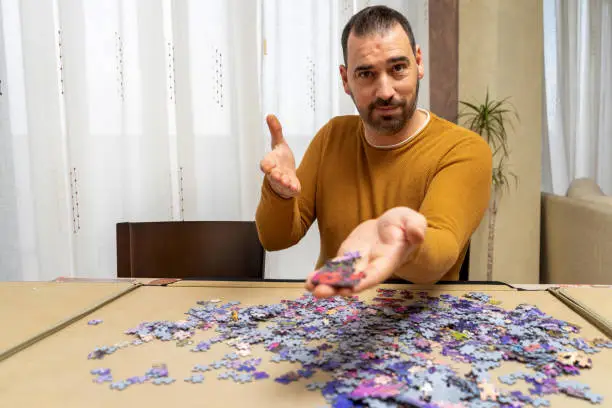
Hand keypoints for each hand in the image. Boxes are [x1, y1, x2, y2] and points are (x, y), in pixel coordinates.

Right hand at [259, 114, 300, 198]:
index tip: (268, 166)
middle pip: (272, 175)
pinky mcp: (291, 188)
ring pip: (281, 184)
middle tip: (277, 175)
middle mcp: (274, 174)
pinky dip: (292, 189)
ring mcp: (282, 182)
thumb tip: (270, 115)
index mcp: (270, 163)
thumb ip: (275, 131)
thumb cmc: (281, 160)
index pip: (265, 164)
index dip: (266, 165)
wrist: (287, 177)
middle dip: (275, 175)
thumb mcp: (280, 144)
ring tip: (287, 182)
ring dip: (283, 182)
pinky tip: (295, 188)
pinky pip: (291, 190)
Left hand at [305, 207, 426, 297]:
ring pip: (341, 277)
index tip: (349, 288)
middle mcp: (371, 267)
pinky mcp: (347, 258)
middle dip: (337, 287)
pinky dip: (322, 275)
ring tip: (310, 287)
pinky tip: (310, 281)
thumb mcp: (413, 220)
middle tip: (320, 292)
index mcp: (388, 260)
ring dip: (326, 284)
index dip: (362, 281)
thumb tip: (418, 234)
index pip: (375, 273)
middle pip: (354, 280)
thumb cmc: (404, 224)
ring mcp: (357, 264)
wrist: (391, 225)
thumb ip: (416, 227)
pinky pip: (333, 269)